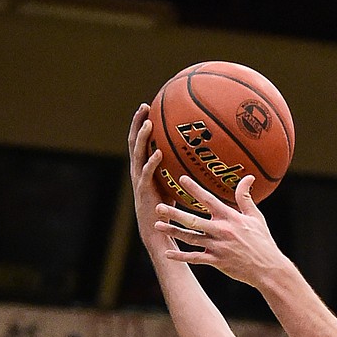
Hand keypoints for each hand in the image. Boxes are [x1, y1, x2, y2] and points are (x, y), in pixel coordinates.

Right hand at [129, 106, 171, 244]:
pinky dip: (151, 161)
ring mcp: (139, 180)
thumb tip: (202, 158)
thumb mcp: (174, 185)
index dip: (141, 123)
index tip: (148, 106)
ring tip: (149, 123)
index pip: (140, 141)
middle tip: (144, 106)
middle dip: (138, 122)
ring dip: (142, 137)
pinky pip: (146, 173)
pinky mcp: (144, 191)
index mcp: (143, 167)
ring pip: (137, 153)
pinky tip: (158, 152)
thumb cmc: (169, 210)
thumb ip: (180, 169)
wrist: (158, 231)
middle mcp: (138, 170)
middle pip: (134, 141)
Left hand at [156, 177, 284, 288]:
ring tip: (156, 225)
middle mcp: (221, 231)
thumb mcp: (256, 217)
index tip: (181, 178)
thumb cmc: (263, 242)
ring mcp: (218, 247)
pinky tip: (167, 253)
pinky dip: (181, 256)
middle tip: (158, 206)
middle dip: (174, 213)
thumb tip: (248, 177)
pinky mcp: (216, 262)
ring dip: (172, 232)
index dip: (194, 189)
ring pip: (190, 238)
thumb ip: (246, 197)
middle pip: (193, 220)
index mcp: (230, 217)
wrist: (268, 269)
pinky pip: (195, 258)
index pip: (209, 200)